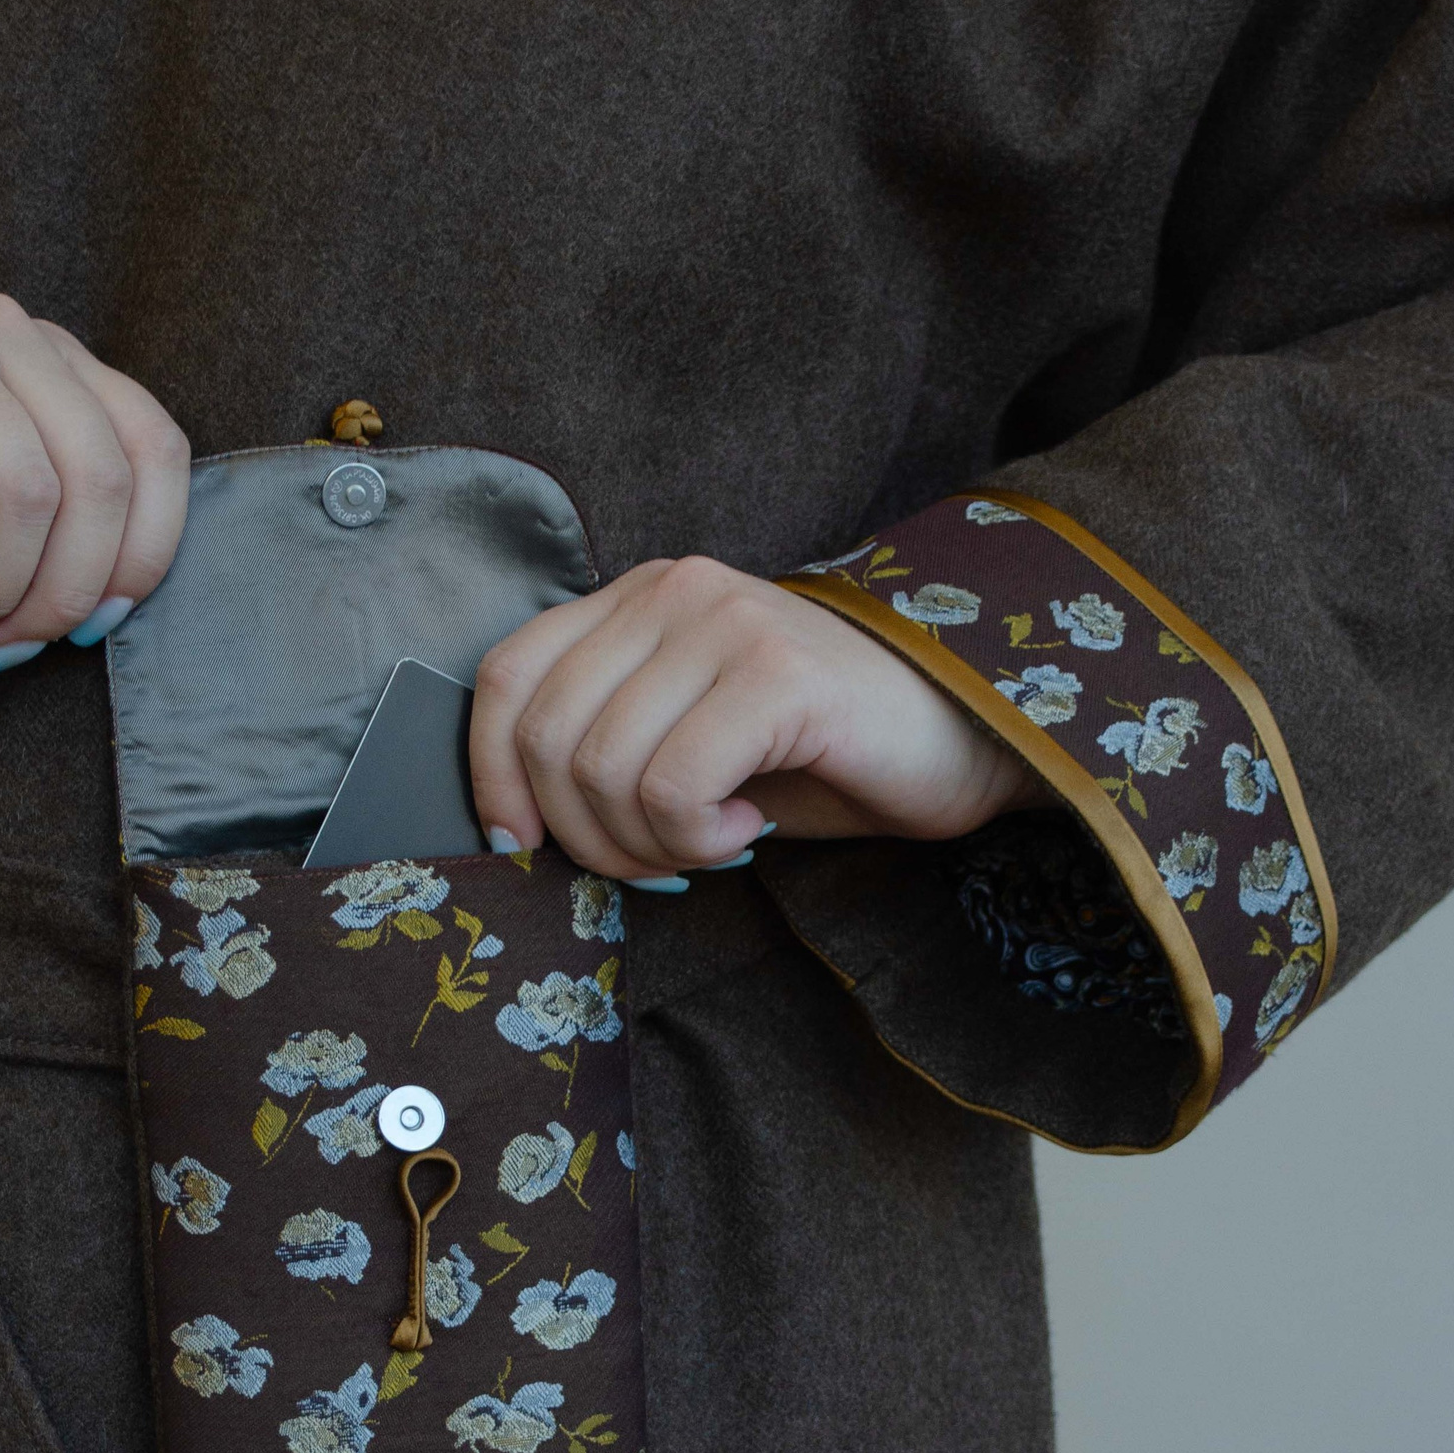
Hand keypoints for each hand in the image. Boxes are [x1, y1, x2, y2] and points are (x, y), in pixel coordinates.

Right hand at [0, 293, 189, 661]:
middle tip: (13, 639)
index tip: (97, 626)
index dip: (144, 553)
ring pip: (27, 490)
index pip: (158, 451)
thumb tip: (114, 609)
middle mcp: (12, 334)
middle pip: (101, 478)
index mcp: (62, 365)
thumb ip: (70, 541)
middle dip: (66, 590)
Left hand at [469, 554, 1040, 882]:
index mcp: (638, 597)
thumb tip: (519, 829)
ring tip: (710, 843)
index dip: (492, 778)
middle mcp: (673, 589)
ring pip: (604, 769)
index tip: (528, 848)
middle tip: (657, 862)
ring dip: (647, 844)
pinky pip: (673, 787)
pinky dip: (696, 838)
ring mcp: (725, 621)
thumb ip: (605, 752)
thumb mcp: (688, 742)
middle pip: (545, 737)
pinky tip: (746, 830)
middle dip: (586, 836)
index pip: (505, 677)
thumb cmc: (822, 756)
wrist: (960, 742)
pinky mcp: (775, 672)